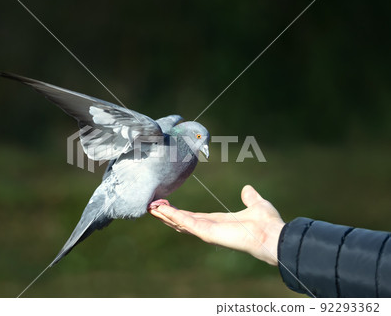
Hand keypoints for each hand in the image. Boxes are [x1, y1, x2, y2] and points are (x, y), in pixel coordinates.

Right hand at [148, 185, 284, 265]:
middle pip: (182, 220)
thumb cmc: (267, 223)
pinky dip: (173, 216)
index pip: (194, 217)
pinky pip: (186, 222)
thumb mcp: (256, 204)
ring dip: (165, 215)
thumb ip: (250, 198)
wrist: (272, 234)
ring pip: (180, 222)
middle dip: (167, 213)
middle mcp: (210, 227)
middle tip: (151, 205)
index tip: (166, 204)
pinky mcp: (206, 232)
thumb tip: (247, 190)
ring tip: (151, 207)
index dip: (179, 211)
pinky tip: (161, 210)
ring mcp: (207, 231)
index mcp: (219, 222)